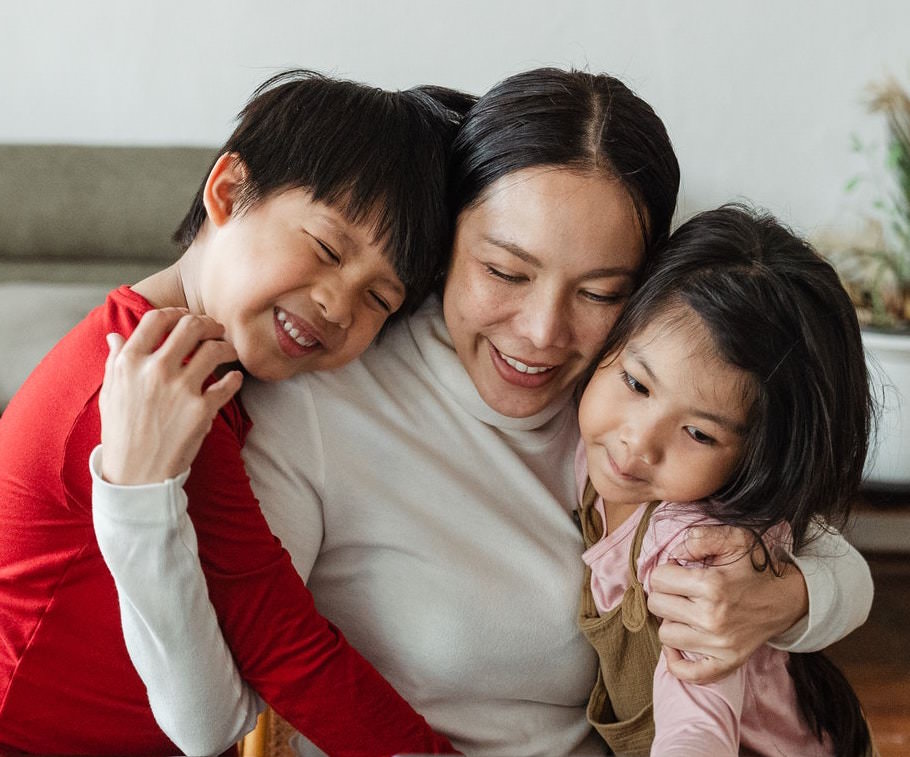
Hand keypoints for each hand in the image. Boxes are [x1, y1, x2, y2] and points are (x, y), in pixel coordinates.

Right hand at [99, 308, 242, 484]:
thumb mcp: (111, 394)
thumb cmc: (122, 433)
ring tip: (228, 352)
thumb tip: (115, 336)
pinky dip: (235, 378)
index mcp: (129, 363)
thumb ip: (116, 361)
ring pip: (215, 350)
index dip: (176, 313)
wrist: (135, 475)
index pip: (156, 320)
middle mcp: (155, 371)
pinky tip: (234, 378)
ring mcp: (180, 390)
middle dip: (209, 324)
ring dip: (226, 347)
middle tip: (216, 330)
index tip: (188, 317)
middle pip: (190, 327)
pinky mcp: (202, 410)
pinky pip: (228, 384)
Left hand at [646, 524, 807, 683]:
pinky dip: (676, 661)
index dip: (666, 570)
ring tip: (687, 611)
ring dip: (672, 621)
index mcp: (711, 585)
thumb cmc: (756, 566)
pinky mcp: (727, 662)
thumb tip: (673, 555)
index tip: (679, 571)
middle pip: (657, 606)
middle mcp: (712, 618)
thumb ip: (697, 538)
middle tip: (682, 590)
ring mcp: (719, 644)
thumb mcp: (732, 538)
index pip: (658, 579)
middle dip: (665, 593)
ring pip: (665, 635)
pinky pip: (688, 673)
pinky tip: (679, 644)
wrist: (787, 597)